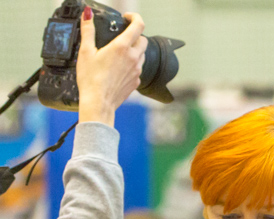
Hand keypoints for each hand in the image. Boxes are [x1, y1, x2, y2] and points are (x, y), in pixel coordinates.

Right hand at [75, 9, 146, 126]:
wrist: (99, 103)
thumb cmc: (90, 79)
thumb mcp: (85, 51)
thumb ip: (87, 30)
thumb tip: (87, 14)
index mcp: (122, 47)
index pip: (138, 26)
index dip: (135, 17)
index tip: (127, 17)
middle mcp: (133, 58)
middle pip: (142, 39)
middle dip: (134, 35)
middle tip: (121, 36)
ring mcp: (137, 71)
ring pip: (142, 54)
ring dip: (134, 49)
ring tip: (118, 53)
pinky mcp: (136, 81)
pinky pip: (138, 68)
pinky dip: (131, 64)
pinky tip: (118, 68)